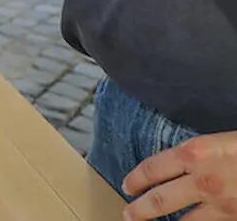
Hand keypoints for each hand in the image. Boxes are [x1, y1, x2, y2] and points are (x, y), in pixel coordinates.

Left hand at [122, 131, 236, 219]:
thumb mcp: (226, 140)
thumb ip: (202, 151)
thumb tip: (188, 157)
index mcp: (196, 152)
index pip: (152, 168)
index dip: (136, 179)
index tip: (127, 186)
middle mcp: (203, 181)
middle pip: (160, 200)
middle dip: (140, 210)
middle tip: (129, 215)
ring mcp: (221, 205)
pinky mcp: (236, 219)